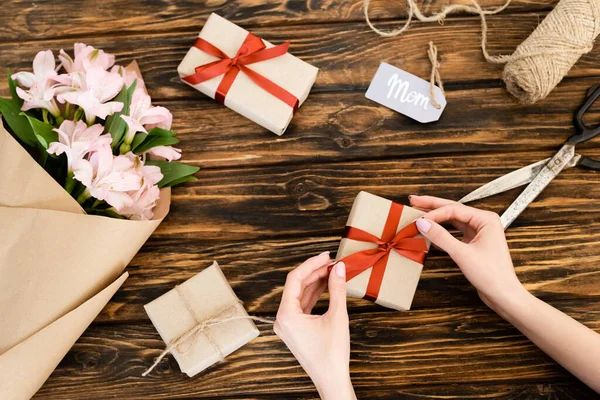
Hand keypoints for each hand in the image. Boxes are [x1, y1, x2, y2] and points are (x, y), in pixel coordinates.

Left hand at [274, 252, 355, 399]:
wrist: (331, 379)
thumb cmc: (332, 354)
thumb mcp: (337, 316)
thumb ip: (337, 289)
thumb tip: (338, 268)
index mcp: (286, 315)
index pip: (295, 279)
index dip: (311, 264)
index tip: (325, 255)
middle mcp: (282, 319)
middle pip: (296, 286)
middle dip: (314, 272)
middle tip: (332, 262)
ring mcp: (288, 324)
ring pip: (300, 295)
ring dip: (315, 282)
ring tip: (332, 271)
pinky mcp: (295, 329)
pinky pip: (302, 305)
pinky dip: (314, 294)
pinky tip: (327, 285)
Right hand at [409, 195, 526, 312]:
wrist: (503, 295)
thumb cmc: (492, 275)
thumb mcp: (462, 254)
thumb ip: (441, 237)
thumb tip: (422, 223)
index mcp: (486, 219)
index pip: (454, 210)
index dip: (434, 213)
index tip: (419, 219)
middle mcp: (483, 222)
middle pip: (453, 210)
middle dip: (433, 206)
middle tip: (414, 200)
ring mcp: (478, 232)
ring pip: (452, 220)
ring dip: (436, 217)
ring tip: (419, 211)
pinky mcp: (473, 243)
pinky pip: (454, 232)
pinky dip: (441, 231)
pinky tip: (430, 230)